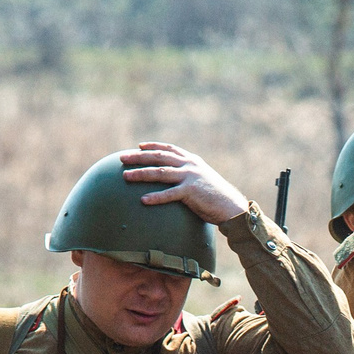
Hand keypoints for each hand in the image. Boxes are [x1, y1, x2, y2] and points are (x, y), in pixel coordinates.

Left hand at [122, 143, 249, 225]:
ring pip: (160, 172)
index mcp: (192, 161)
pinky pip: (169, 194)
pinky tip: (143, 200)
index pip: (169, 149)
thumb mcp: (203, 180)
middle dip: (138, 157)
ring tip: (125, 177)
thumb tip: (176, 182)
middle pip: (158, 157)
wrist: (232, 206)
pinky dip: (156, 197)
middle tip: (121, 158)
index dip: (153, 146)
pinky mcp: (191, 191)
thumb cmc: (216, 197)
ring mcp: (190, 177)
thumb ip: (189, 177)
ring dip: (140, 174)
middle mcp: (189, 165)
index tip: (138, 146)